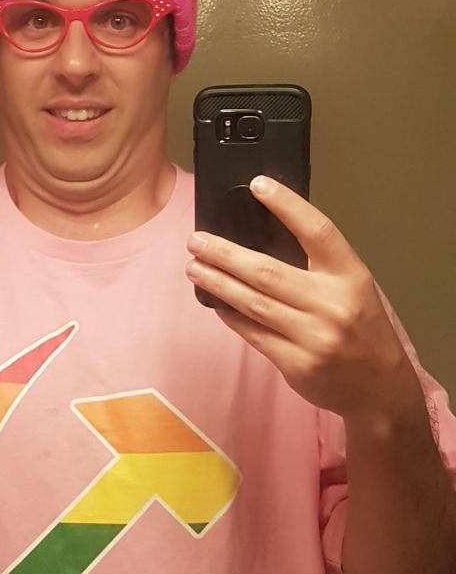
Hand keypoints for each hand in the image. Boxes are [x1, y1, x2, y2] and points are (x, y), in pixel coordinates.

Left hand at [186, 176, 420, 421]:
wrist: (380, 389)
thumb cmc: (362, 329)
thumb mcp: (353, 288)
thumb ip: (318, 266)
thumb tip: (260, 238)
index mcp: (350, 277)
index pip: (317, 231)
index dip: (288, 206)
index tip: (259, 184)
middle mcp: (332, 304)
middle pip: (267, 272)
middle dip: (225, 254)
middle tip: (196, 240)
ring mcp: (313, 336)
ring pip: (253, 303)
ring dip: (218, 283)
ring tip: (194, 268)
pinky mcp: (296, 364)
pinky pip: (253, 333)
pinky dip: (230, 315)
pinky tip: (214, 302)